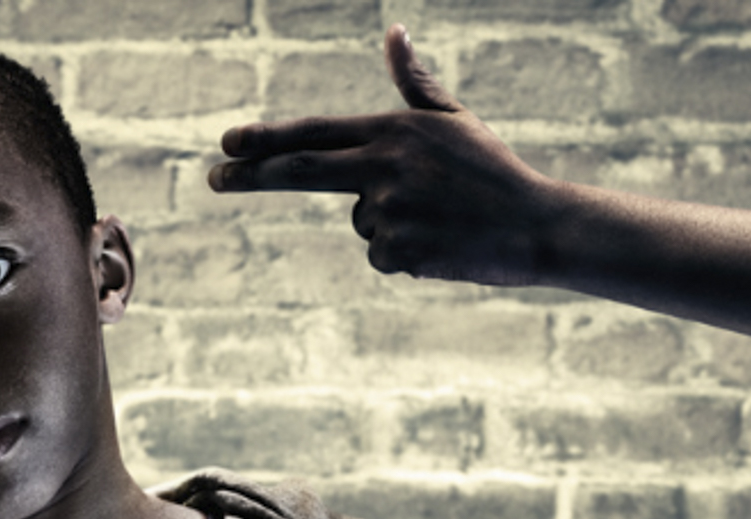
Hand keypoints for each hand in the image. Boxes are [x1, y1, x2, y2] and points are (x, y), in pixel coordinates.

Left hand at [209, 25, 562, 284]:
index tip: (227, 143)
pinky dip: (406, 253)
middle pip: (299, 171)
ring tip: (439, 218)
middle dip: (250, 175)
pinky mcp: (401, 252)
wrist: (538, 227)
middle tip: (213, 179)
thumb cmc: (494, 170)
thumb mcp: (454, 120)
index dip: (266, 138)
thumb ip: (414, 83)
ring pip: (362, 220)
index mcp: (394, 130)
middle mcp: (384, 167)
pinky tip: (443, 244)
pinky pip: (382, 254)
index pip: (314, 131)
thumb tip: (394, 33)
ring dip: (389, 223)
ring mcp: (390, 211)